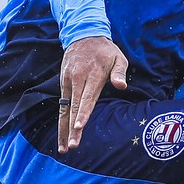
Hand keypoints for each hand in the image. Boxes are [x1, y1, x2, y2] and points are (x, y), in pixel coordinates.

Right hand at [58, 36, 128, 151]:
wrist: (82, 35)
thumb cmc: (106, 50)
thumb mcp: (118, 57)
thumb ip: (119, 72)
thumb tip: (121, 86)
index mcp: (93, 75)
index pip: (86, 98)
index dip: (83, 113)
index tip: (79, 127)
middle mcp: (77, 79)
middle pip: (74, 108)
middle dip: (72, 128)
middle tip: (72, 146)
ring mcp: (68, 82)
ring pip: (65, 109)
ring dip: (63, 129)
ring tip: (63, 148)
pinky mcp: (63, 83)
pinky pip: (62, 105)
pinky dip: (62, 120)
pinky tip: (62, 135)